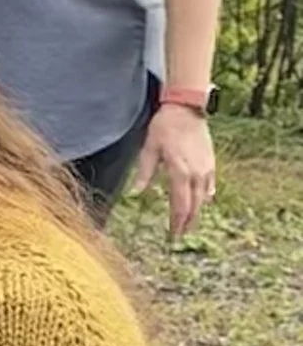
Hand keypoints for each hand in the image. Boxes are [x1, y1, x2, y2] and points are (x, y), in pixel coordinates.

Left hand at [131, 100, 215, 239]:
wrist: (186, 109)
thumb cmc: (164, 127)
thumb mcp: (149, 149)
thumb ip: (144, 173)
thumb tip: (134, 193)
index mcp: (179, 172)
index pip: (179, 205)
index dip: (177, 223)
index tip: (172, 236)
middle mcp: (196, 173)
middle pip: (194, 206)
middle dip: (187, 223)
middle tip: (179, 236)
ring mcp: (206, 168)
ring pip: (203, 198)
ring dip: (196, 212)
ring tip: (189, 223)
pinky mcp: (211, 162)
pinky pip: (210, 185)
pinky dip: (205, 196)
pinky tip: (202, 202)